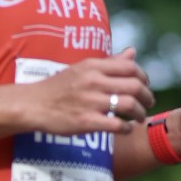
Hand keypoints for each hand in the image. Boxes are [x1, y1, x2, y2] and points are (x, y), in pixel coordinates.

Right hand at [25, 52, 154, 138]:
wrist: (33, 105)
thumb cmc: (59, 87)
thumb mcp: (82, 68)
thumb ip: (110, 62)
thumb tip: (133, 52)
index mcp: (93, 66)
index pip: (130, 67)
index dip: (143, 77)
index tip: (144, 85)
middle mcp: (93, 81)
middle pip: (134, 86)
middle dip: (147, 96)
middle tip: (148, 103)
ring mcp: (90, 102)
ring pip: (129, 104)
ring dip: (139, 112)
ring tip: (139, 117)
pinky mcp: (86, 121)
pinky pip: (116, 124)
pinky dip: (127, 127)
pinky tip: (126, 128)